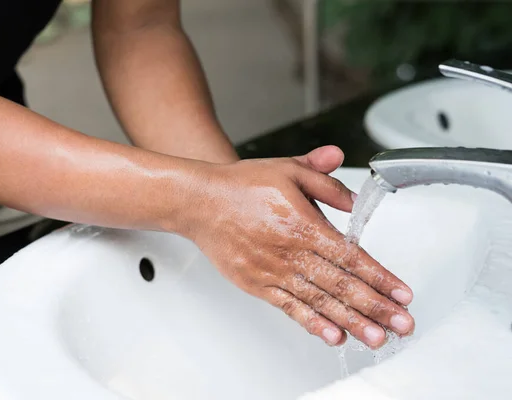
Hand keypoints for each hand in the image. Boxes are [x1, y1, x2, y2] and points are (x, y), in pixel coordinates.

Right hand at [182, 146, 413, 347]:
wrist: (201, 202)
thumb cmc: (243, 186)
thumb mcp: (289, 169)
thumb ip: (326, 182)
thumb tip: (355, 199)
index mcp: (302, 224)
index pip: (350, 257)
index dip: (380, 277)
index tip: (402, 294)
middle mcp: (290, 253)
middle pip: (340, 285)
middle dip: (376, 307)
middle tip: (402, 324)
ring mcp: (273, 272)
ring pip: (319, 302)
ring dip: (351, 322)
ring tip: (376, 338)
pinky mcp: (258, 285)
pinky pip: (290, 308)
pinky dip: (312, 323)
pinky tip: (333, 335)